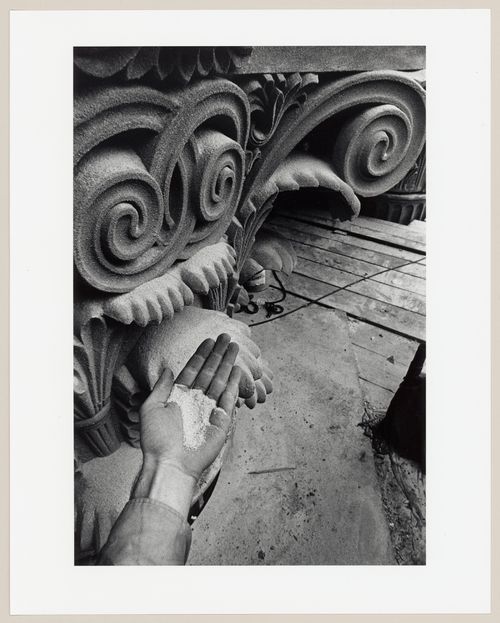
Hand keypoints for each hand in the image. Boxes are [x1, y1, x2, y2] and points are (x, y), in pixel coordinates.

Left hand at [132, 334, 240, 514]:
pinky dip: (233, 384)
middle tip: (226, 337)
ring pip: (220, 381)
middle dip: (218, 354)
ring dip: (227, 364)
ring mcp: (209, 410)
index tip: (208, 341)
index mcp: (179, 397)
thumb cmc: (157, 440)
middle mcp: (196, 401)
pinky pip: (228, 399)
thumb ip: (161, 387)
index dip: (201, 355)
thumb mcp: (151, 408)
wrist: (170, 464)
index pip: (193, 370)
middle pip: (209, 372)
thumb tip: (167, 369)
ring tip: (234, 347)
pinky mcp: (221, 422)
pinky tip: (236, 370)